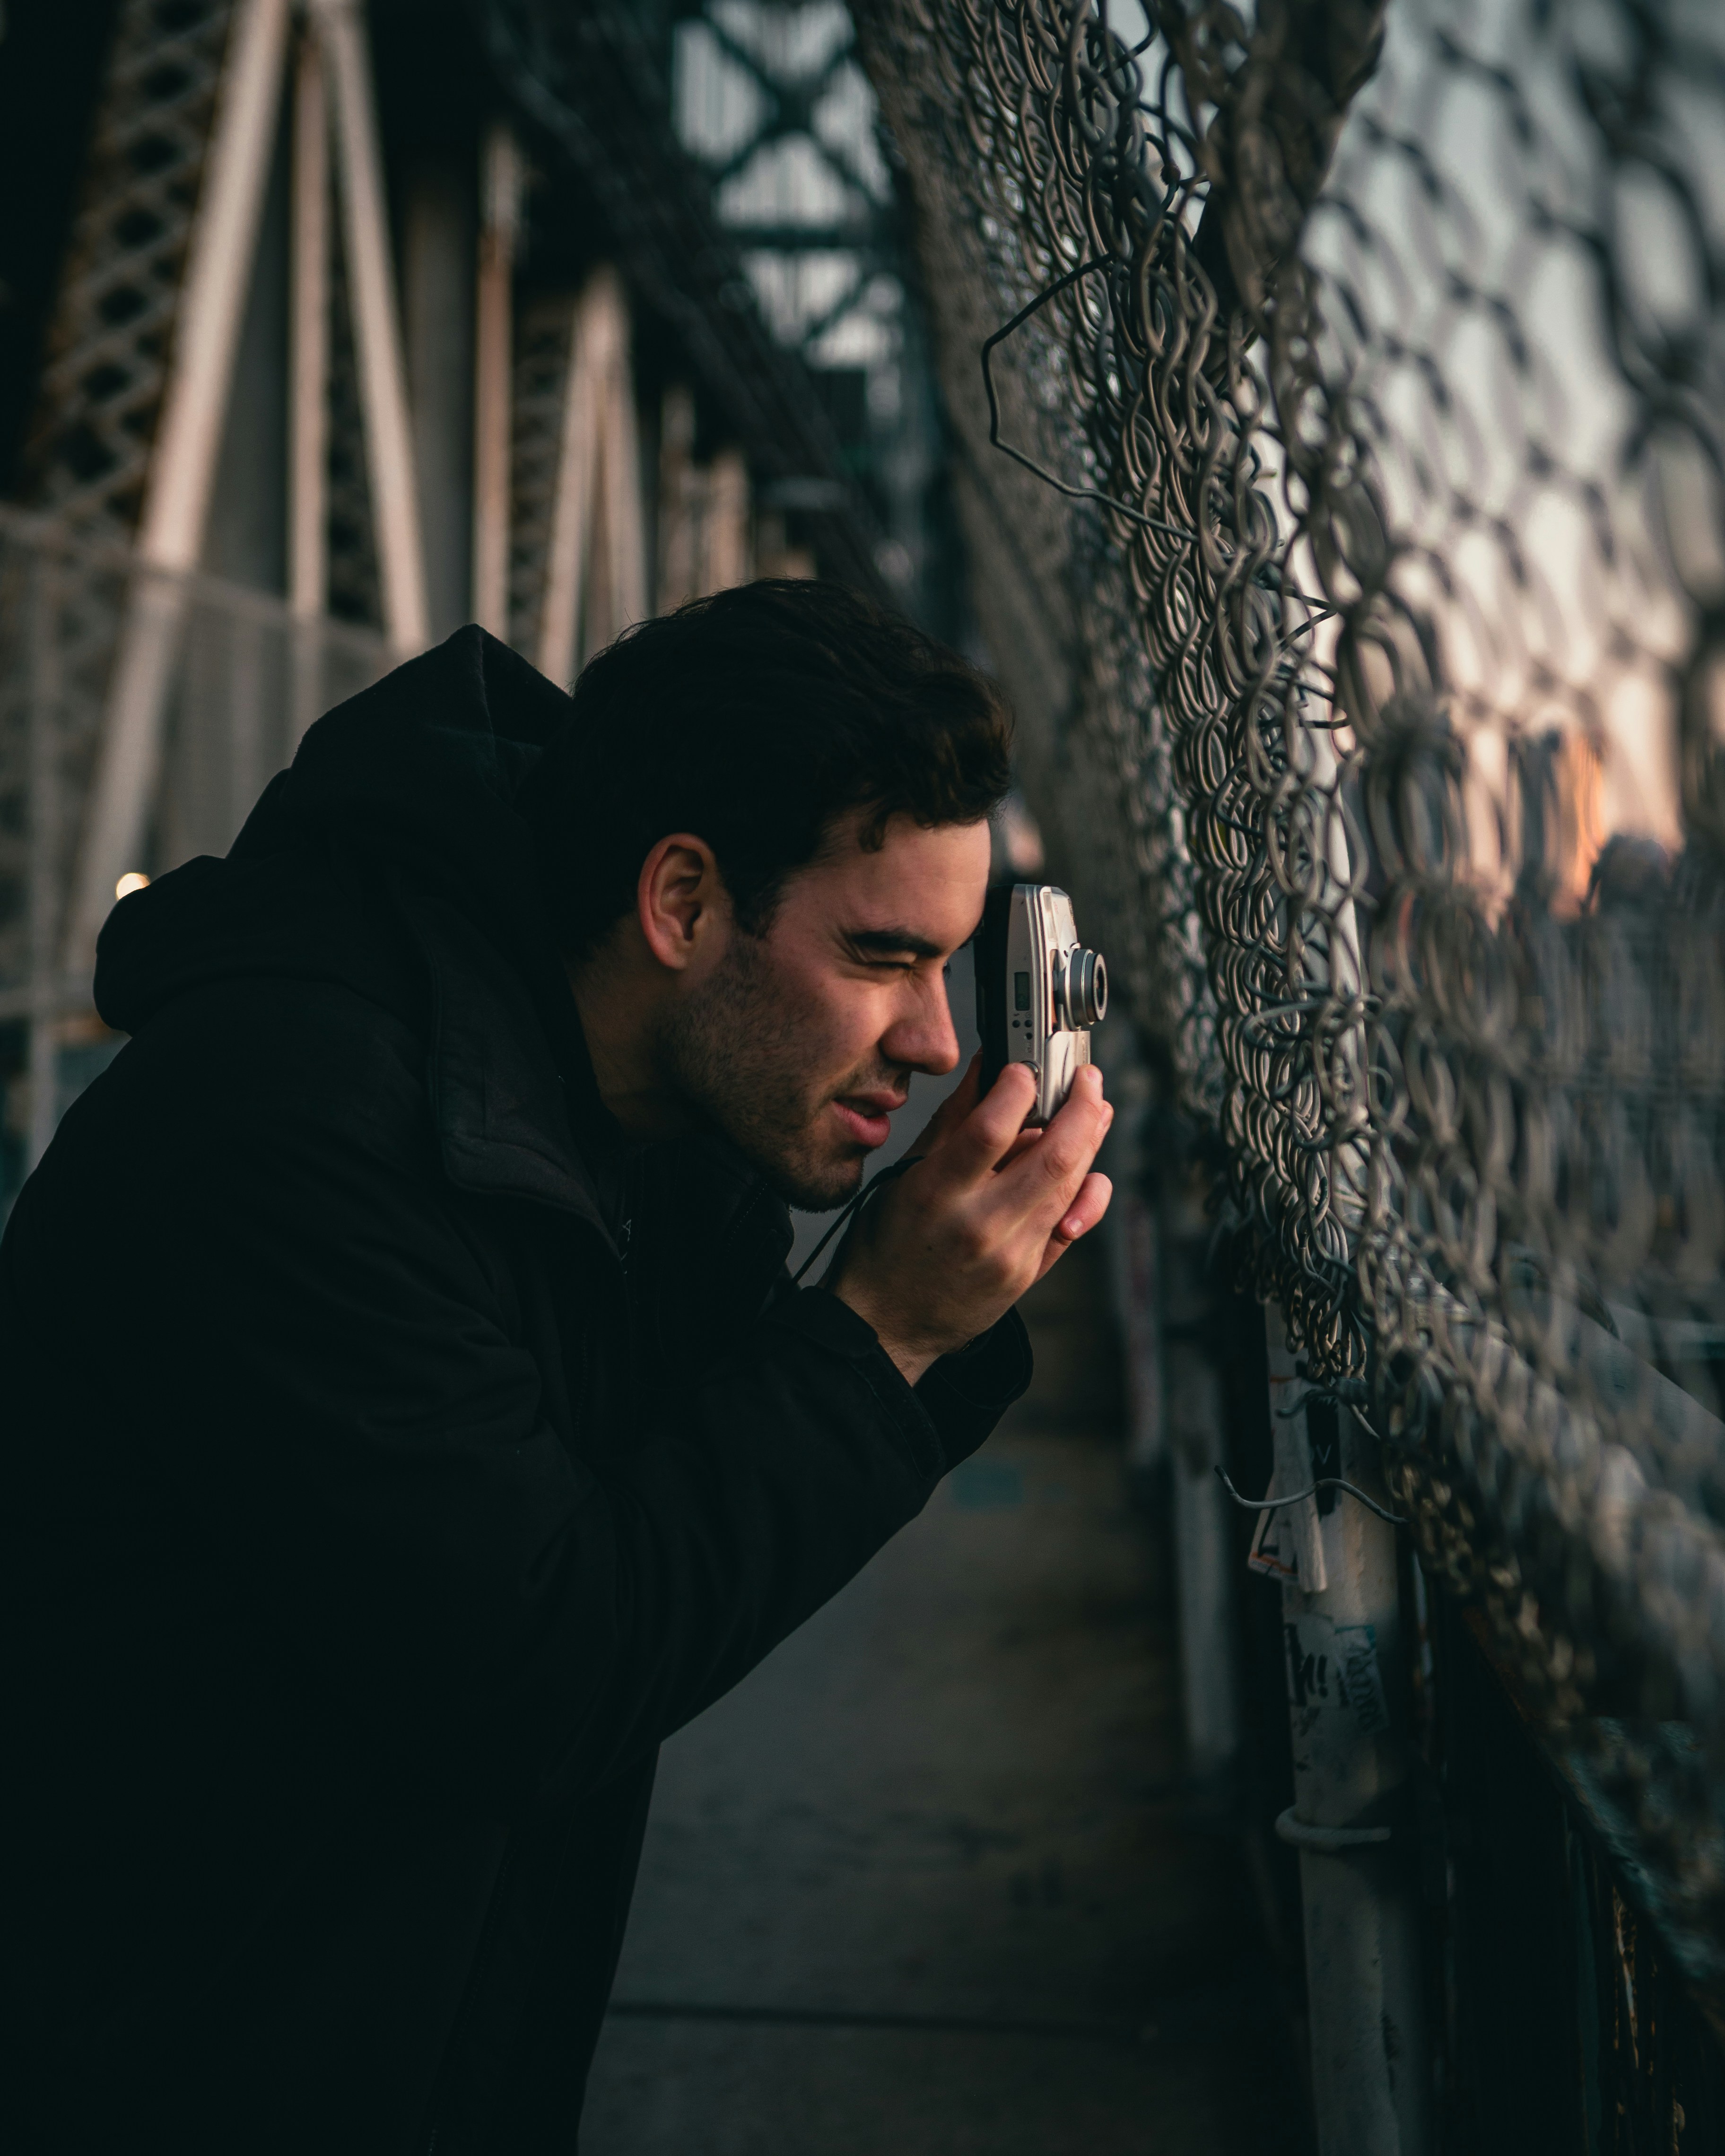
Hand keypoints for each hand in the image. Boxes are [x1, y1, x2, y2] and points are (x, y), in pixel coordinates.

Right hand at [828, 1058, 1112, 1386]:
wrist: (888, 1322)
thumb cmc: (888, 1245)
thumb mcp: (906, 1175)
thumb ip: (952, 1121)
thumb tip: (986, 1069)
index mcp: (937, 1193)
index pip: (990, 1130)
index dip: (1017, 1088)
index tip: (1024, 1068)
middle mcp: (978, 1225)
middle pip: (1052, 1156)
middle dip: (1080, 1107)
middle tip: (1086, 1080)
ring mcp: (1010, 1254)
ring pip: (1070, 1186)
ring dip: (1091, 1140)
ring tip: (1093, 1110)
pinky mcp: (1029, 1273)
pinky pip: (1073, 1224)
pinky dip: (1088, 1190)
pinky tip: (1088, 1167)